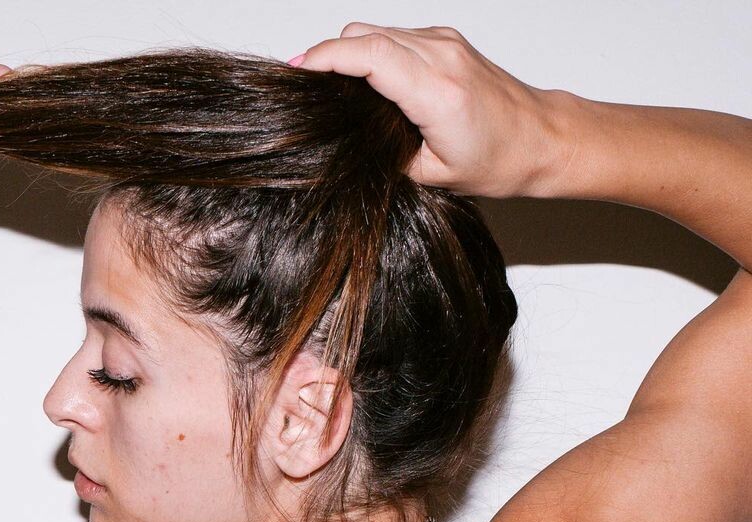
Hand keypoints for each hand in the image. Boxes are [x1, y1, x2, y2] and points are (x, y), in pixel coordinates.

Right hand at [291, 23, 567, 198]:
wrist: (542, 138)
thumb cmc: (500, 160)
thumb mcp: (434, 174)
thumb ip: (388, 153)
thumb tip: (350, 145)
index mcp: (438, 91)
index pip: (370, 54)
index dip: (327, 58)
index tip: (298, 70)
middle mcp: (442, 55)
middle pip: (366, 34)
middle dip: (329, 55)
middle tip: (307, 87)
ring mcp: (445, 42)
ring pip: (378, 30)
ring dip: (349, 52)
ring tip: (331, 87)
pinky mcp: (447, 41)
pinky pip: (396, 35)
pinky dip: (371, 52)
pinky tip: (363, 81)